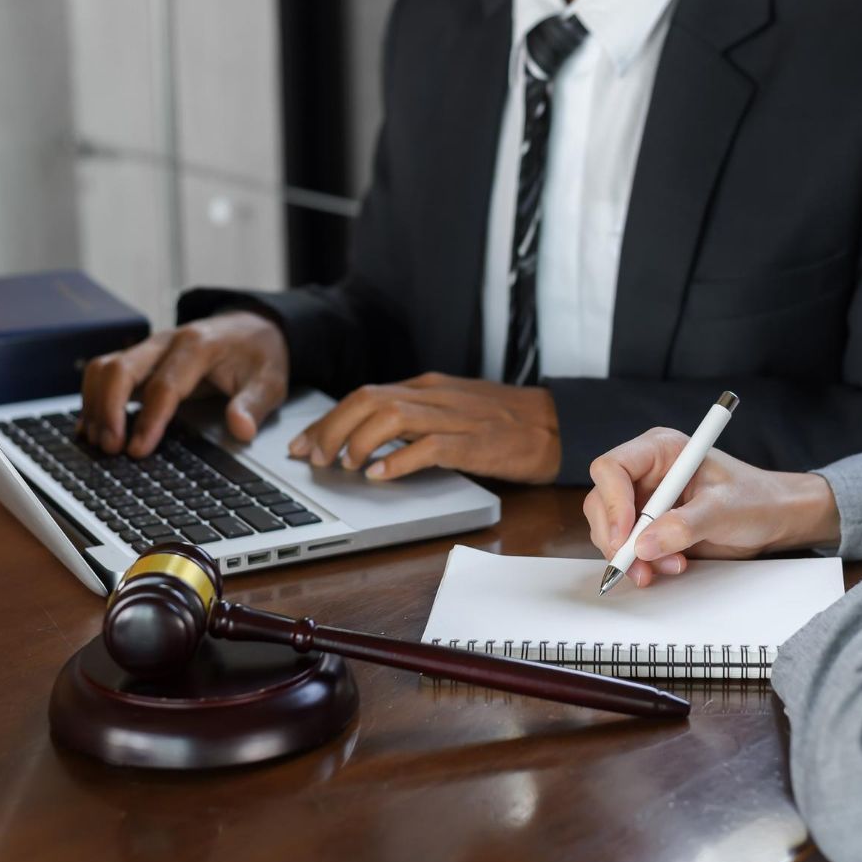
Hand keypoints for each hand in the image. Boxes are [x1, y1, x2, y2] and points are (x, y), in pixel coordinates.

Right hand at [80, 311, 288, 456]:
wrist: (253, 327)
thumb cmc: (258, 355)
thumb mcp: (270, 380)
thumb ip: (254, 404)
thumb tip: (241, 429)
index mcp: (199, 346)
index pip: (164, 385)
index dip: (148, 420)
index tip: (138, 450)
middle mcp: (166, 342)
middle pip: (121, 369)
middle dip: (108, 410)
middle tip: (110, 448)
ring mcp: (149, 349)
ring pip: (104, 368)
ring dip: (95, 405)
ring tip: (99, 442)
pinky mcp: (141, 359)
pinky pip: (105, 374)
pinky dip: (93, 399)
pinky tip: (92, 427)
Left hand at [287, 373, 561, 483]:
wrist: (557, 424)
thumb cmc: (505, 423)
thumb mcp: (452, 410)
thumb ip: (414, 418)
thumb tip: (368, 436)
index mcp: (427, 387)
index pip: (364, 394)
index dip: (327, 419)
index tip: (303, 444)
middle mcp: (434, 396)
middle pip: (367, 400)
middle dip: (331, 429)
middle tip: (314, 459)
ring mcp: (454, 417)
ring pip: (389, 416)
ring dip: (357, 442)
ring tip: (344, 466)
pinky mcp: (474, 442)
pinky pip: (427, 446)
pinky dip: (397, 460)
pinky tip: (379, 475)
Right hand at [583, 428, 840, 586]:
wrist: (774, 519)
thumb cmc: (756, 499)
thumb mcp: (725, 509)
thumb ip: (685, 525)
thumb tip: (645, 543)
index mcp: (661, 450)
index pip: (612, 468)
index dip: (612, 502)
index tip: (626, 535)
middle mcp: (646, 472)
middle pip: (603, 501)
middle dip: (617, 537)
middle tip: (637, 563)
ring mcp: (645, 500)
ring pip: (610, 528)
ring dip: (631, 554)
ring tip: (670, 565)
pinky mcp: (649, 526)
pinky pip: (627, 546)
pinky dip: (641, 562)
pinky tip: (669, 565)